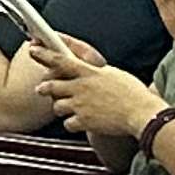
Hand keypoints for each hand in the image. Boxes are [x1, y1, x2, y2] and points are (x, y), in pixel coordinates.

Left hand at [31, 25, 169, 145]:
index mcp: (88, 72)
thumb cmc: (133, 93)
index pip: (60, 60)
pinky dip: (72, 124)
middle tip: (42, 89)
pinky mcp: (84, 121)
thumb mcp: (113, 73)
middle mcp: (81, 87)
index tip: (33, 50)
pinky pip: (68, 124)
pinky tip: (80, 123)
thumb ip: (96, 72)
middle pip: (51, 86)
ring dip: (61, 107)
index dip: (44, 54)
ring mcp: (80, 105)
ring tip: (69, 108)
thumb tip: (89, 69)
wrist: (142, 114)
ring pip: (57, 106)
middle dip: (44, 88)